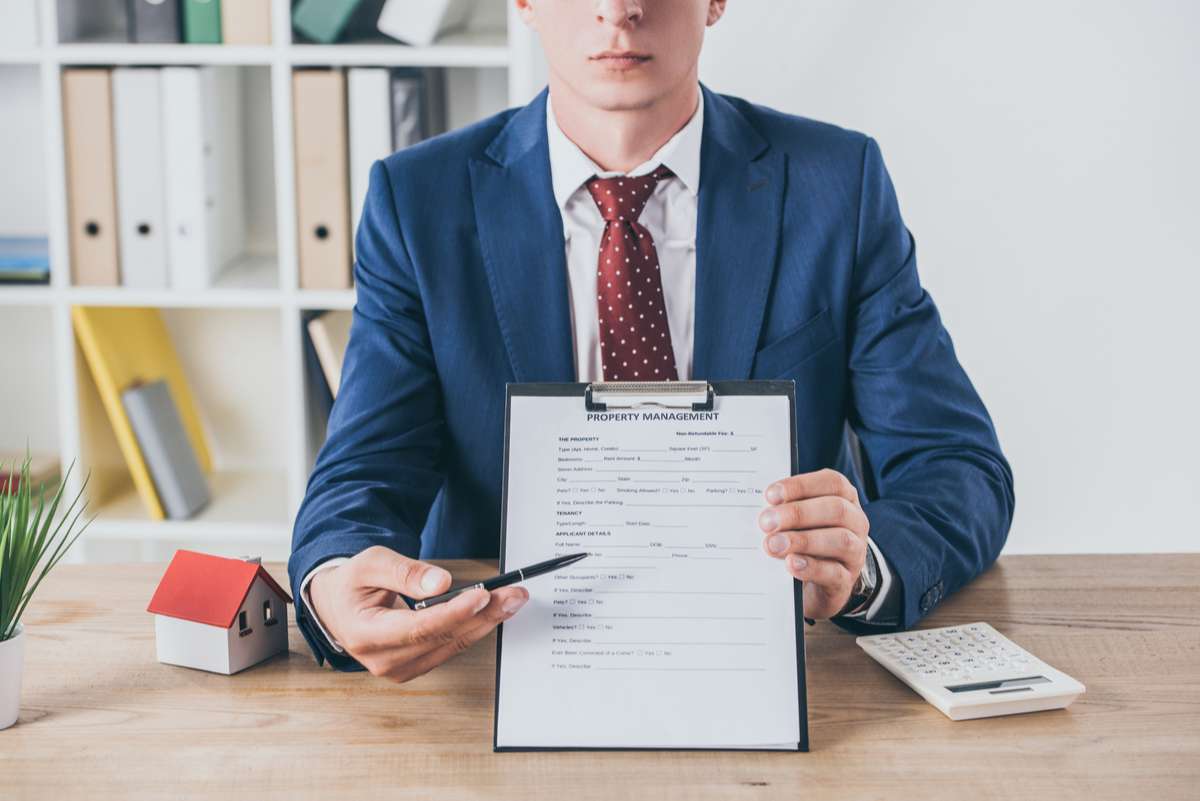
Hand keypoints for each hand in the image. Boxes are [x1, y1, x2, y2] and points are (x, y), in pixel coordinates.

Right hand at [308, 545, 528, 681]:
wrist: (338, 606)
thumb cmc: (352, 585)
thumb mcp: (370, 564)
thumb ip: (405, 572)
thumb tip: (442, 582)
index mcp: (365, 634)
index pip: (418, 628)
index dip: (453, 613)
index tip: (482, 596)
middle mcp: (383, 660)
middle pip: (442, 639)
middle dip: (483, 615)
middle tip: (513, 595)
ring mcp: (400, 669)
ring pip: (452, 646)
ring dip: (486, 622)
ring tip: (512, 600)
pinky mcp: (415, 666)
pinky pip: (450, 648)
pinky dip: (474, 628)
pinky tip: (493, 612)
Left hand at [758, 469, 870, 618]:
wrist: (817, 583)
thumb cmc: (805, 539)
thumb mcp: (798, 520)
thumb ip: (785, 511)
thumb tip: (762, 511)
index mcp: (845, 498)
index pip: (832, 482)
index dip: (801, 486)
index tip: (771, 495)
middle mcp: (855, 522)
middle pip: (836, 509)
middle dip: (798, 513)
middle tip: (765, 522)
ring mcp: (855, 552)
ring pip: (840, 540)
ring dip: (803, 540)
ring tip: (773, 545)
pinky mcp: (846, 580)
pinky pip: (834, 572)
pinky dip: (811, 567)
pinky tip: (790, 564)